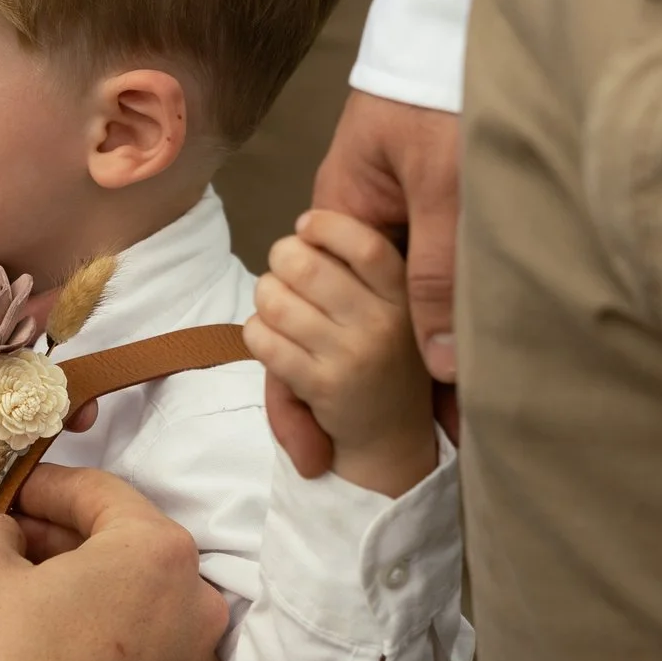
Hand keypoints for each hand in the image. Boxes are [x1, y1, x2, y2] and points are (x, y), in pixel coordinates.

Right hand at [0, 466, 227, 660]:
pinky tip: (47, 648)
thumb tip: (5, 533)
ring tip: (17, 597)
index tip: (6, 494)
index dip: (42, 487)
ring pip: (131, 597)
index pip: (97, 491)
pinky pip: (139, 646)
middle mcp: (196, 597)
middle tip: (4, 544)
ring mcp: (197, 656)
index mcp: (158, 549)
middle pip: (120, 544)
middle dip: (59, 540)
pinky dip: (98, 635)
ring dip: (78, 588)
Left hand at [247, 210, 436, 495]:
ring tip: (279, 310)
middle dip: (281, 259)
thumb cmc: (380, 355)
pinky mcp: (321, 386)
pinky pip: (263, 340)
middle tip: (285, 272)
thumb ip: (359, 270)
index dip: (326, 225)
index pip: (365, 245)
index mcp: (405, 296)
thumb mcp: (392, 307)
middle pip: (305, 265)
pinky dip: (256, 333)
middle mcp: (384, 324)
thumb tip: (306, 227)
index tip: (307, 224)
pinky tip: (273, 340)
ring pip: (276, 300)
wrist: (391, 436)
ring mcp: (352, 357)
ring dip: (265, 298)